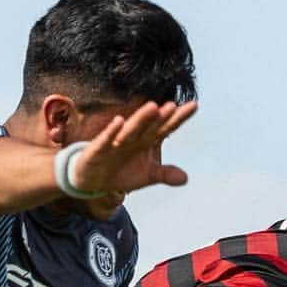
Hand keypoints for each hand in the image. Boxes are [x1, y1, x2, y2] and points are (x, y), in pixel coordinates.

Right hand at [71, 100, 197, 202]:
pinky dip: (111, 132)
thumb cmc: (121, 173)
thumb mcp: (145, 176)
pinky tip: (118, 122)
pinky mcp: (98, 149)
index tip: (194, 106)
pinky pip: (106, 139)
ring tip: (153, 107)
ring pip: (130, 130)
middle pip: (149, 126)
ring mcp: (115, 141)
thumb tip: (185, 178)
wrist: (92, 180)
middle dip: (161, 117)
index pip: (165, 128)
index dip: (178, 119)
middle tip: (173, 106)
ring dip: (140, 119)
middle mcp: (132, 138)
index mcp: (145, 141)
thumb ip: (164, 174)